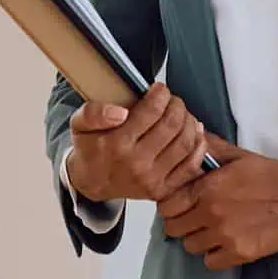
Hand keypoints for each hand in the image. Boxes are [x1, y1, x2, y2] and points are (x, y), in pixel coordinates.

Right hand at [63, 83, 208, 203]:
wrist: (91, 182)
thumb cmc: (90, 149)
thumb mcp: (79, 124)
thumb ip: (93, 112)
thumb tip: (119, 112)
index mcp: (117, 144)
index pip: (151, 111)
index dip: (161, 94)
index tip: (159, 89)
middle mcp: (136, 164)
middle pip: (172, 125)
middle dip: (177, 105)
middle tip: (172, 100)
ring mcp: (152, 179)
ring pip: (185, 143)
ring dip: (189, 122)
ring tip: (181, 114)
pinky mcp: (163, 189)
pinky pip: (191, 166)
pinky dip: (198, 146)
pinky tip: (193, 132)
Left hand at [157, 138, 277, 270]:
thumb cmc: (273, 176)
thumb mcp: (240, 156)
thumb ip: (211, 147)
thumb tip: (192, 133)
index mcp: (207, 188)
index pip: (167, 205)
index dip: (171, 205)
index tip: (180, 204)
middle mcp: (211, 213)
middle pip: (173, 228)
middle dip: (180, 222)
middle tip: (193, 218)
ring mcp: (225, 236)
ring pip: (190, 246)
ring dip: (197, 239)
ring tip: (211, 230)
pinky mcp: (240, 253)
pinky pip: (210, 262)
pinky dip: (214, 255)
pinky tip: (224, 243)